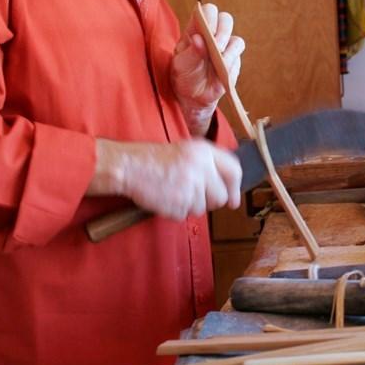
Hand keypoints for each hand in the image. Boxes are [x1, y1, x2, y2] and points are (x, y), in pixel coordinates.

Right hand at [91, 138, 241, 219]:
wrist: (130, 166)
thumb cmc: (154, 159)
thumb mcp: (186, 150)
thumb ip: (208, 163)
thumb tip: (228, 186)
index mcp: (204, 151)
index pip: (234, 170)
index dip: (235, 187)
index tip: (233, 199)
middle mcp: (201, 168)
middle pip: (220, 196)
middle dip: (210, 200)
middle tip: (194, 195)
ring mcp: (190, 186)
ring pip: (203, 208)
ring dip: (190, 205)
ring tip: (174, 191)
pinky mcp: (178, 203)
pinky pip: (185, 214)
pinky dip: (176, 210)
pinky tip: (166, 197)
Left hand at [171, 3, 244, 135]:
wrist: (193, 97)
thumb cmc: (184, 76)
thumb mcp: (181, 66)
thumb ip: (190, 53)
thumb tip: (198, 39)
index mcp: (196, 30)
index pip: (206, 11)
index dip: (209, 17)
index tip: (208, 30)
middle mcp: (213, 35)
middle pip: (225, 19)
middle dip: (223, 31)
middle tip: (217, 44)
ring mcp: (225, 47)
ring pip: (236, 38)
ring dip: (229, 48)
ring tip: (220, 59)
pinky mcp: (233, 60)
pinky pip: (238, 56)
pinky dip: (232, 60)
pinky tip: (224, 68)